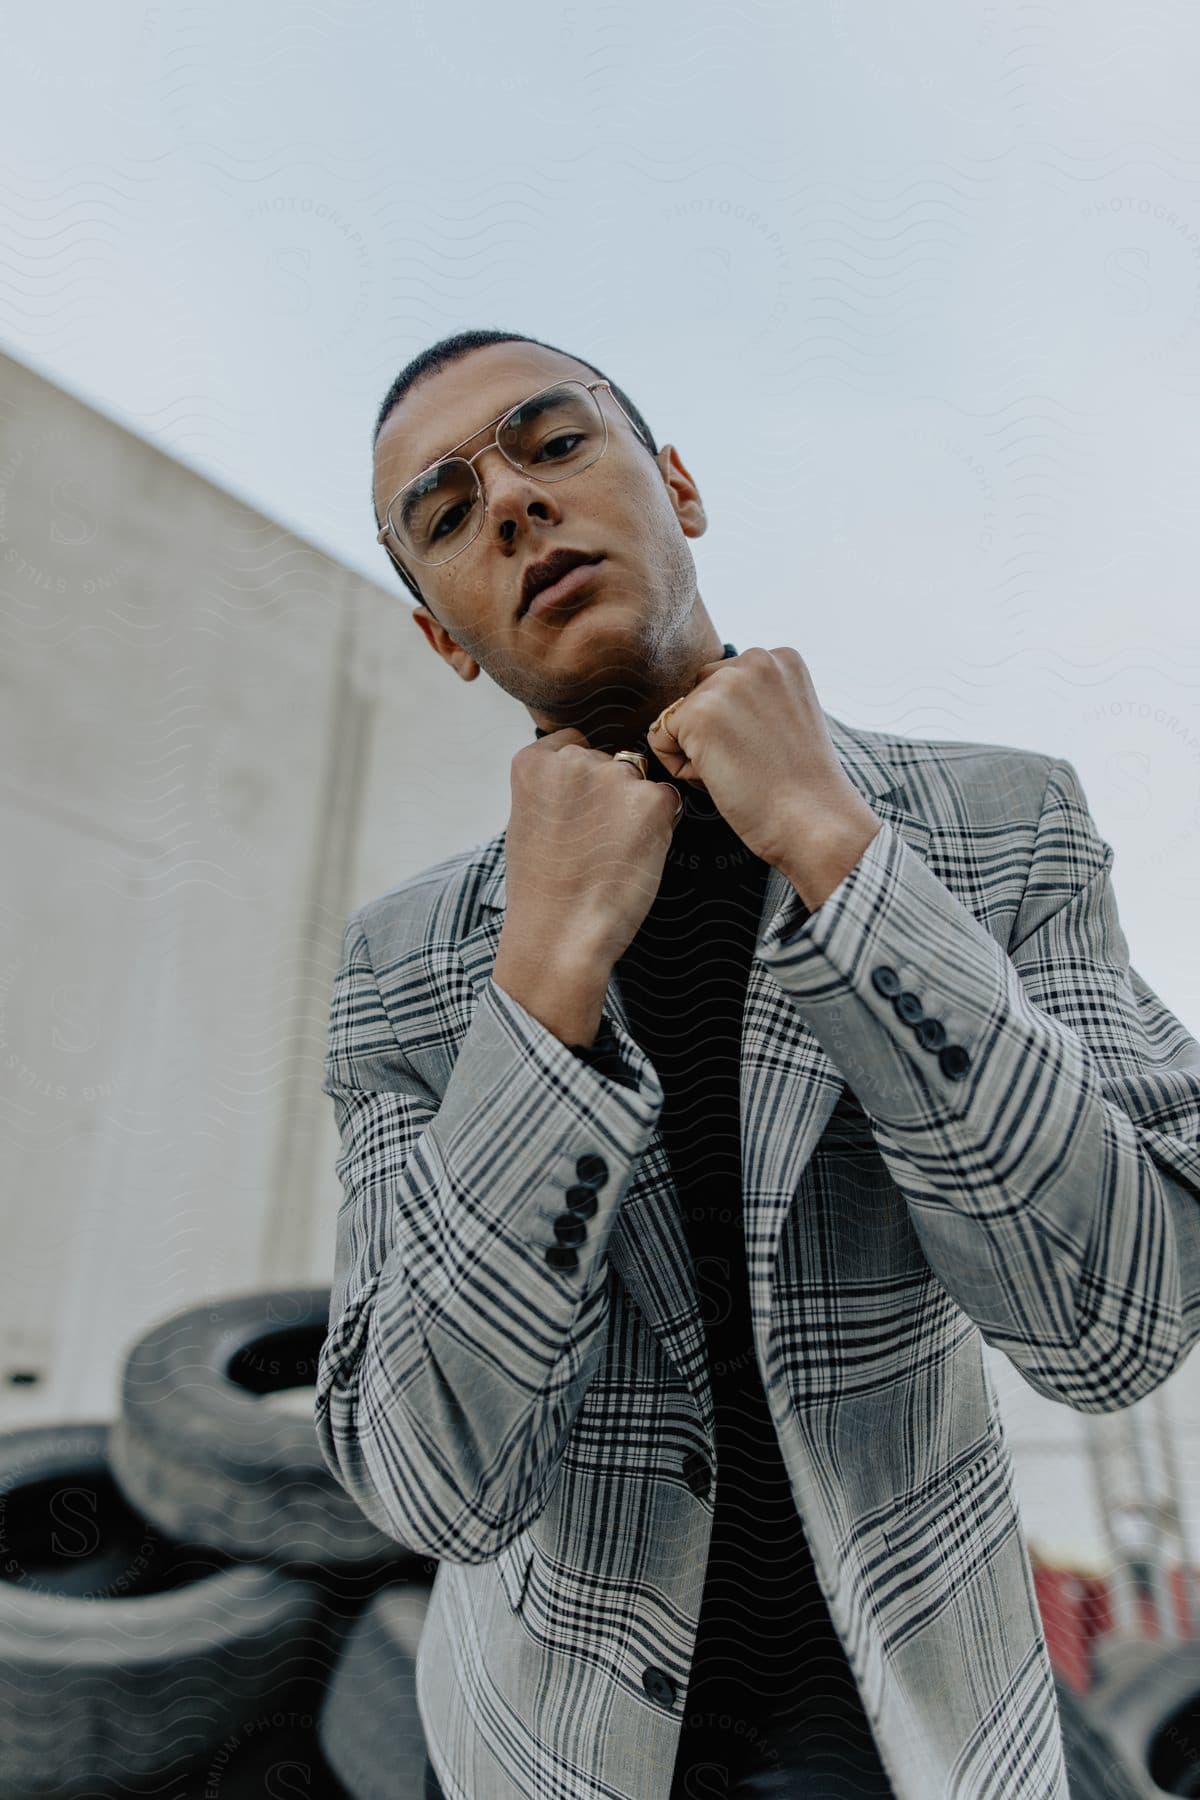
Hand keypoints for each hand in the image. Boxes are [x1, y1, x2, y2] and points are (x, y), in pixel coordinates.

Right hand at [500, 728, 681, 974]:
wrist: (560, 935)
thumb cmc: (542, 890)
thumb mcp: (526, 821)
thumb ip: (553, 787)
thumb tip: (585, 780)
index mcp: (533, 761)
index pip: (572, 744)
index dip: (580, 782)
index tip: (574, 813)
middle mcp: (573, 759)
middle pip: (608, 761)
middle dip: (608, 793)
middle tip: (594, 842)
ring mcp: (614, 777)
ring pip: (638, 780)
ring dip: (635, 808)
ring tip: (612, 853)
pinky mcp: (652, 801)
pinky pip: (666, 801)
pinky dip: (659, 826)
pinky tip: (635, 856)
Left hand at [644, 646, 883, 907]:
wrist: (815, 821)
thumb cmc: (801, 786)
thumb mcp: (786, 718)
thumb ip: (755, 698)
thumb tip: (707, 703)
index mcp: (782, 658)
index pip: (725, 682)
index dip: (735, 726)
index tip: (767, 750)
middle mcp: (755, 658)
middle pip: (698, 693)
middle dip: (710, 732)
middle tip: (751, 764)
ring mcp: (726, 683)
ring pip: (677, 715)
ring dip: (696, 749)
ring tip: (739, 771)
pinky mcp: (698, 712)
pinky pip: (659, 737)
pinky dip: (679, 767)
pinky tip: (720, 779)